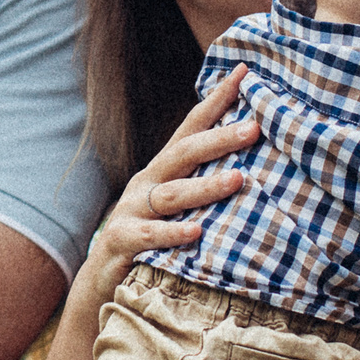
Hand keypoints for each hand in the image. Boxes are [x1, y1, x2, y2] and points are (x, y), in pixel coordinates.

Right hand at [79, 66, 257, 299]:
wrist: (100, 286)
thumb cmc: (152, 246)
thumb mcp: (178, 212)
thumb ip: (204, 189)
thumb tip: (259, 168)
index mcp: (163, 171)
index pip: (191, 129)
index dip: (216, 100)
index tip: (244, 74)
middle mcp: (147, 184)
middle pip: (184, 154)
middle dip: (219, 138)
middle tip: (255, 127)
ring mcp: (132, 211)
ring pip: (171, 195)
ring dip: (206, 186)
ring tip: (238, 180)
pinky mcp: (121, 242)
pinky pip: (149, 236)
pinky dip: (172, 233)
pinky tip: (197, 232)